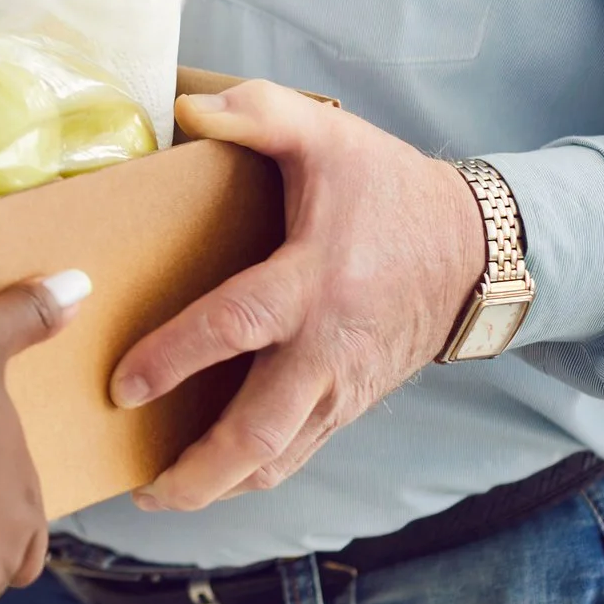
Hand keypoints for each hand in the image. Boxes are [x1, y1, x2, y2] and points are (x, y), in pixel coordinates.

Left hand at [111, 82, 484, 512]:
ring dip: (222, 485)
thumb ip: (260, 113)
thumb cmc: (389, 189)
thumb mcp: (328, 134)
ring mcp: (344, 385)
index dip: (176, 357)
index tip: (123, 386)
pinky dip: (256, 473)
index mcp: (312, 282)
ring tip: (163, 495)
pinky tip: (215, 479)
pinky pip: (302, 452)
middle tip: (145, 491)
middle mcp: (326, 348)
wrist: (479, 249)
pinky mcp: (353, 403)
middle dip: (200, 470)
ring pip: (282, 456)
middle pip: (260, 429)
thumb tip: (187, 109)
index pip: (236, 327)